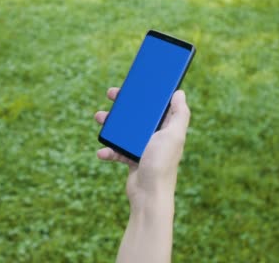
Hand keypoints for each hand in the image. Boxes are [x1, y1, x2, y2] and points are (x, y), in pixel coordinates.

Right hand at [95, 88, 190, 208]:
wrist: (148, 195)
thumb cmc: (162, 165)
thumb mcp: (173, 136)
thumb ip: (180, 114)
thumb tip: (180, 93)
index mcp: (167, 128)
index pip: (157, 105)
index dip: (147, 93)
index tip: (134, 83)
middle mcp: (155, 136)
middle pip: (137, 114)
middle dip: (124, 105)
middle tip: (111, 94)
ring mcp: (142, 147)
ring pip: (123, 130)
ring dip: (110, 124)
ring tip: (99, 118)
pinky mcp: (131, 159)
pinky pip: (116, 150)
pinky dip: (108, 150)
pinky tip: (102, 152)